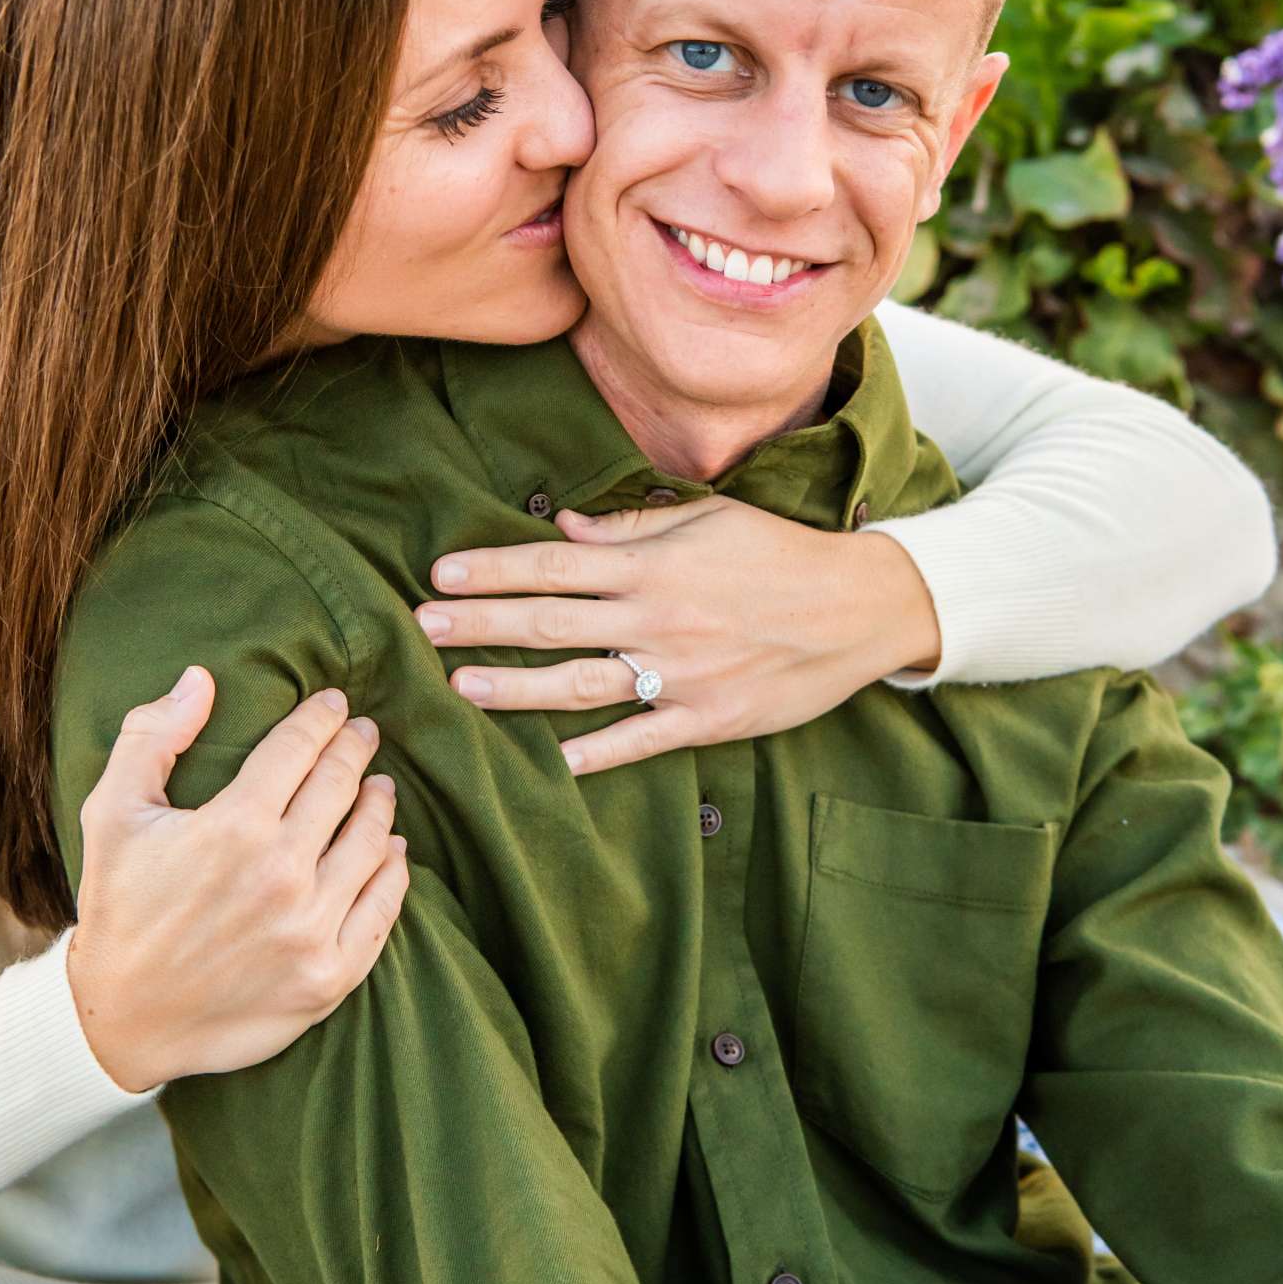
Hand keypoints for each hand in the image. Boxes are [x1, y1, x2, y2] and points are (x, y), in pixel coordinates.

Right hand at [67, 673, 407, 1089]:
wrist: (121, 1019)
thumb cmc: (118, 908)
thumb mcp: (112, 813)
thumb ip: (152, 737)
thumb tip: (201, 679)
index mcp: (233, 827)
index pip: (300, 749)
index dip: (322, 718)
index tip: (334, 703)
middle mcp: (281, 875)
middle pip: (341, 788)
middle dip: (356, 750)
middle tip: (363, 733)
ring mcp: (310, 930)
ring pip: (371, 844)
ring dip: (379, 806)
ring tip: (380, 788)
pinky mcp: (329, 976)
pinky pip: (382, 910)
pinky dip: (394, 873)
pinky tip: (392, 851)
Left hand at [413, 497, 941, 775]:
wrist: (858, 606)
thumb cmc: (778, 554)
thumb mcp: (707, 521)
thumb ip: (630, 531)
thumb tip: (562, 529)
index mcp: (652, 566)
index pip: (554, 565)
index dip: (494, 569)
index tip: (441, 573)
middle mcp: (657, 618)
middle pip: (551, 622)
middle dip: (482, 625)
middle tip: (423, 629)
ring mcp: (682, 673)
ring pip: (582, 684)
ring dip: (517, 688)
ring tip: (462, 689)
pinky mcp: (709, 718)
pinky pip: (643, 739)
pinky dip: (599, 752)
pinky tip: (555, 762)